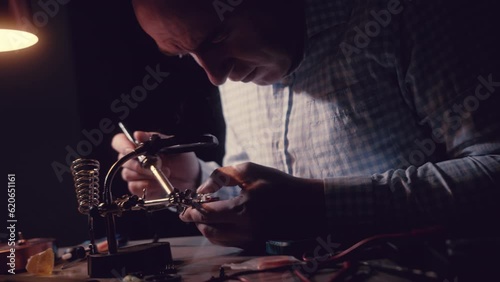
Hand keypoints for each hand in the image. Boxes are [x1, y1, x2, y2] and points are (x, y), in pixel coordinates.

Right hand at [111, 131, 200, 199]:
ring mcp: (134, 175)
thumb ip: (156, 138)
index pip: (119, 142)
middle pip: (122, 161)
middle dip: (140, 164)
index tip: (132, 150)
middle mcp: (133, 160)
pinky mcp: (139, 189)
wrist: (191, 177)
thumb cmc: (181, 159)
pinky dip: (148, 186)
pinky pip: (134, 187)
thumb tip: (138, 134)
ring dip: (147, 175)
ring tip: (165, 172)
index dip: (122, 145)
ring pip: (128, 175)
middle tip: (158, 164)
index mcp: (138, 146)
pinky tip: (159, 183)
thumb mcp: (172, 145)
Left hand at [179, 162, 325, 247]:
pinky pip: (229, 242)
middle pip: (209, 230)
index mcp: (243, 209)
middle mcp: (245, 229)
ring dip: (206, 228)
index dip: (192, 210)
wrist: (309, 205)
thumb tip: (202, 189)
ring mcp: (251, 239)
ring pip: (217, 239)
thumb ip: (222, 176)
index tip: (185, 206)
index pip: (207, 213)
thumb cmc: (279, 185)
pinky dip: (219, 233)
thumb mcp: (251, 171)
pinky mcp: (255, 243)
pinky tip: (220, 221)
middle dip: (196, 220)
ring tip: (204, 215)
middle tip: (190, 211)